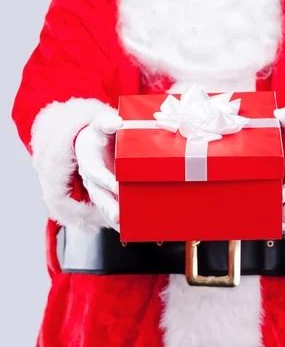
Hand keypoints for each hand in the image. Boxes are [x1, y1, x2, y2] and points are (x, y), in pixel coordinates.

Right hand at [75, 111, 122, 231]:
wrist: (91, 141)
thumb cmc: (98, 133)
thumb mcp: (100, 123)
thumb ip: (106, 122)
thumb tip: (117, 122)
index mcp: (89, 161)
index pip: (96, 173)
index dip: (106, 180)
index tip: (118, 186)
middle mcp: (91, 178)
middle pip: (98, 195)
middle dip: (108, 206)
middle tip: (119, 216)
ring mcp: (98, 188)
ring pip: (103, 205)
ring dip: (112, 216)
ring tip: (124, 227)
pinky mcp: (105, 193)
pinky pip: (109, 208)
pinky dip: (116, 220)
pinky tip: (127, 230)